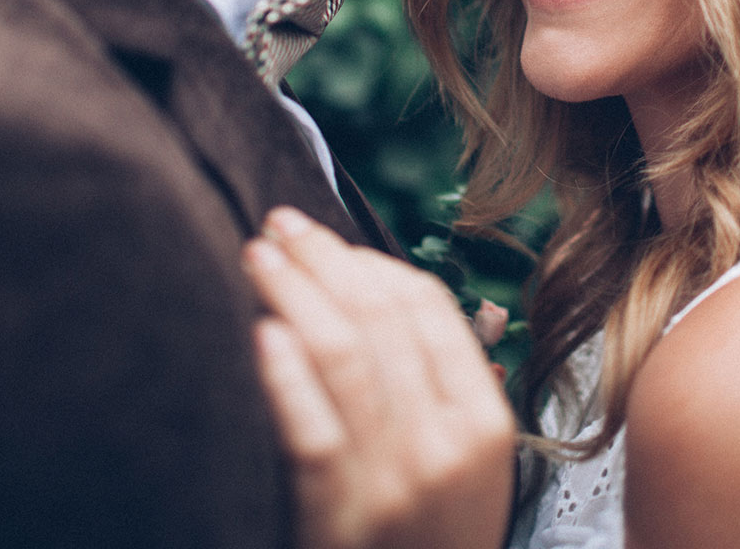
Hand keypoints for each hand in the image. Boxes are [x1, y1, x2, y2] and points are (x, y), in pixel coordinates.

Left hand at [244, 208, 515, 548]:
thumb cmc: (435, 543)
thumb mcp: (470, 466)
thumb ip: (452, 383)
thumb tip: (421, 297)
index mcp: (481, 421)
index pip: (427, 310)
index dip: (372, 262)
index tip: (329, 239)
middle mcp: (442, 443)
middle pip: (379, 319)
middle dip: (325, 260)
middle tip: (281, 223)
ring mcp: (392, 479)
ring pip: (342, 357)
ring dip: (294, 293)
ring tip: (257, 256)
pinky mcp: (339, 516)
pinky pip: (311, 428)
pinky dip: (285, 374)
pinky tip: (261, 332)